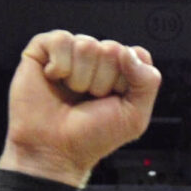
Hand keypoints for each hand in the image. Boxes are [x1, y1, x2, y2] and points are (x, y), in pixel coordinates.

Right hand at [0, 31, 162, 187]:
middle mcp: (96, 58)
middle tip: (89, 100)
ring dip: (80, 78)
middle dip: (102, 81)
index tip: (113, 100)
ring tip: (72, 93)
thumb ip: (147, 82)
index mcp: (120, 71)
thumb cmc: (92, 136)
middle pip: (111, 49)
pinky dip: (60, 66)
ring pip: (86, 45)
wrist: (55, 150)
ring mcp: (70, 52)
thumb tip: (129, 52)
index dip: (126, 81)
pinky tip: (54, 79)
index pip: (135, 55)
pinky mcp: (43, 50)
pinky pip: (61, 40)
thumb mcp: (134, 116)